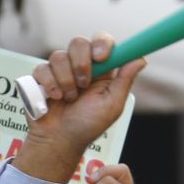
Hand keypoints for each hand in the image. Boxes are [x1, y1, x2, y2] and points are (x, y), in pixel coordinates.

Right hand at [18, 34, 145, 183]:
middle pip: (79, 42)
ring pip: (58, 56)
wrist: (59, 141)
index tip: (101, 57)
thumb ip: (124, 80)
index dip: (102, 43)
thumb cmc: (88, 126)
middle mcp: (81, 66)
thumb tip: (141, 58)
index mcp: (101, 70)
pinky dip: (49, 85)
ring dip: (65, 81)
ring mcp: (60, 70)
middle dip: (80, 64)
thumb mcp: (112, 105)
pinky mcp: (42, 77)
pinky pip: (42, 68)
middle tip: (83, 85)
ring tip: (69, 99)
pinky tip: (54, 99)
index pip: (103, 42)